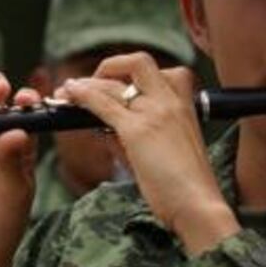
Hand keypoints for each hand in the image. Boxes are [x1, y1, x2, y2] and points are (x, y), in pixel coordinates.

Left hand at [61, 53, 239, 255]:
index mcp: (187, 104)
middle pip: (139, 62)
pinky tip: (70, 94)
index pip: (162, 72)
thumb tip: (108, 128)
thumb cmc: (187, 185)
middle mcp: (172, 100)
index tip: (119, 85)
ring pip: (114, 84)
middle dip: (111, 66)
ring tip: (67, 92)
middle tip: (91, 83)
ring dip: (87, 84)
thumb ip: (144, 132)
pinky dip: (83, 95)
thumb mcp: (171, 148)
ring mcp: (155, 112)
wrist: (198, 204)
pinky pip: (104, 103)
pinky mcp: (137, 130)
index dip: (135, 74)